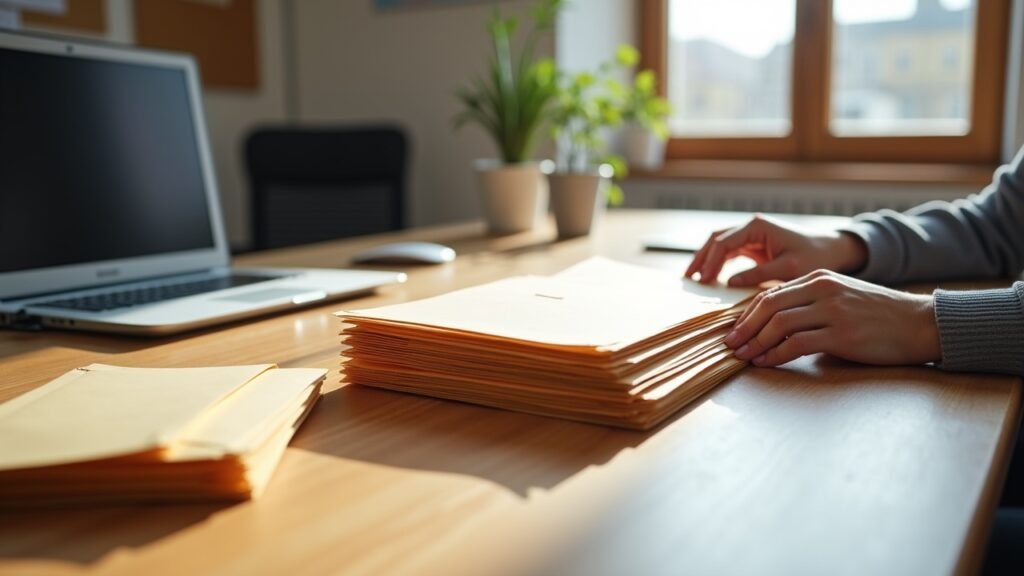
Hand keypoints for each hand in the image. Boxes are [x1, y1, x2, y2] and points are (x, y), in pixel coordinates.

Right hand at [684, 214, 867, 285]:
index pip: (724, 243)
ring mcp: (751, 235)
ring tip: (693, 279)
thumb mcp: (788, 268)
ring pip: (718, 244)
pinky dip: (716, 263)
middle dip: (701, 259)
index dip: (710, 262)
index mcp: (757, 227)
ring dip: (705, 260)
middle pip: (716, 240)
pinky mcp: (753, 245)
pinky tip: (708, 278)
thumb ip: (758, 274)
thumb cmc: (814, 258)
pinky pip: (728, 252)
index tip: (704, 282)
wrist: (832, 251)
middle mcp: (751, 227)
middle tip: (689, 280)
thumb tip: (729, 284)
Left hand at [725, 269, 940, 366]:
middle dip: (744, 328)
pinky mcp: (841, 334)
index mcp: (819, 278)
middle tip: (730, 345)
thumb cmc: (879, 315)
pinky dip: (775, 354)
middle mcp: (823, 289)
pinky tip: (766, 362)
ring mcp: (832, 310)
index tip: (735, 331)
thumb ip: (810, 302)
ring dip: (755, 343)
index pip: (771, 294)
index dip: (748, 314)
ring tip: (744, 357)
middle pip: (768, 306)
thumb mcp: (841, 297)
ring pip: (778, 324)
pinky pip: (796, 343)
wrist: (920, 323)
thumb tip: (774, 323)